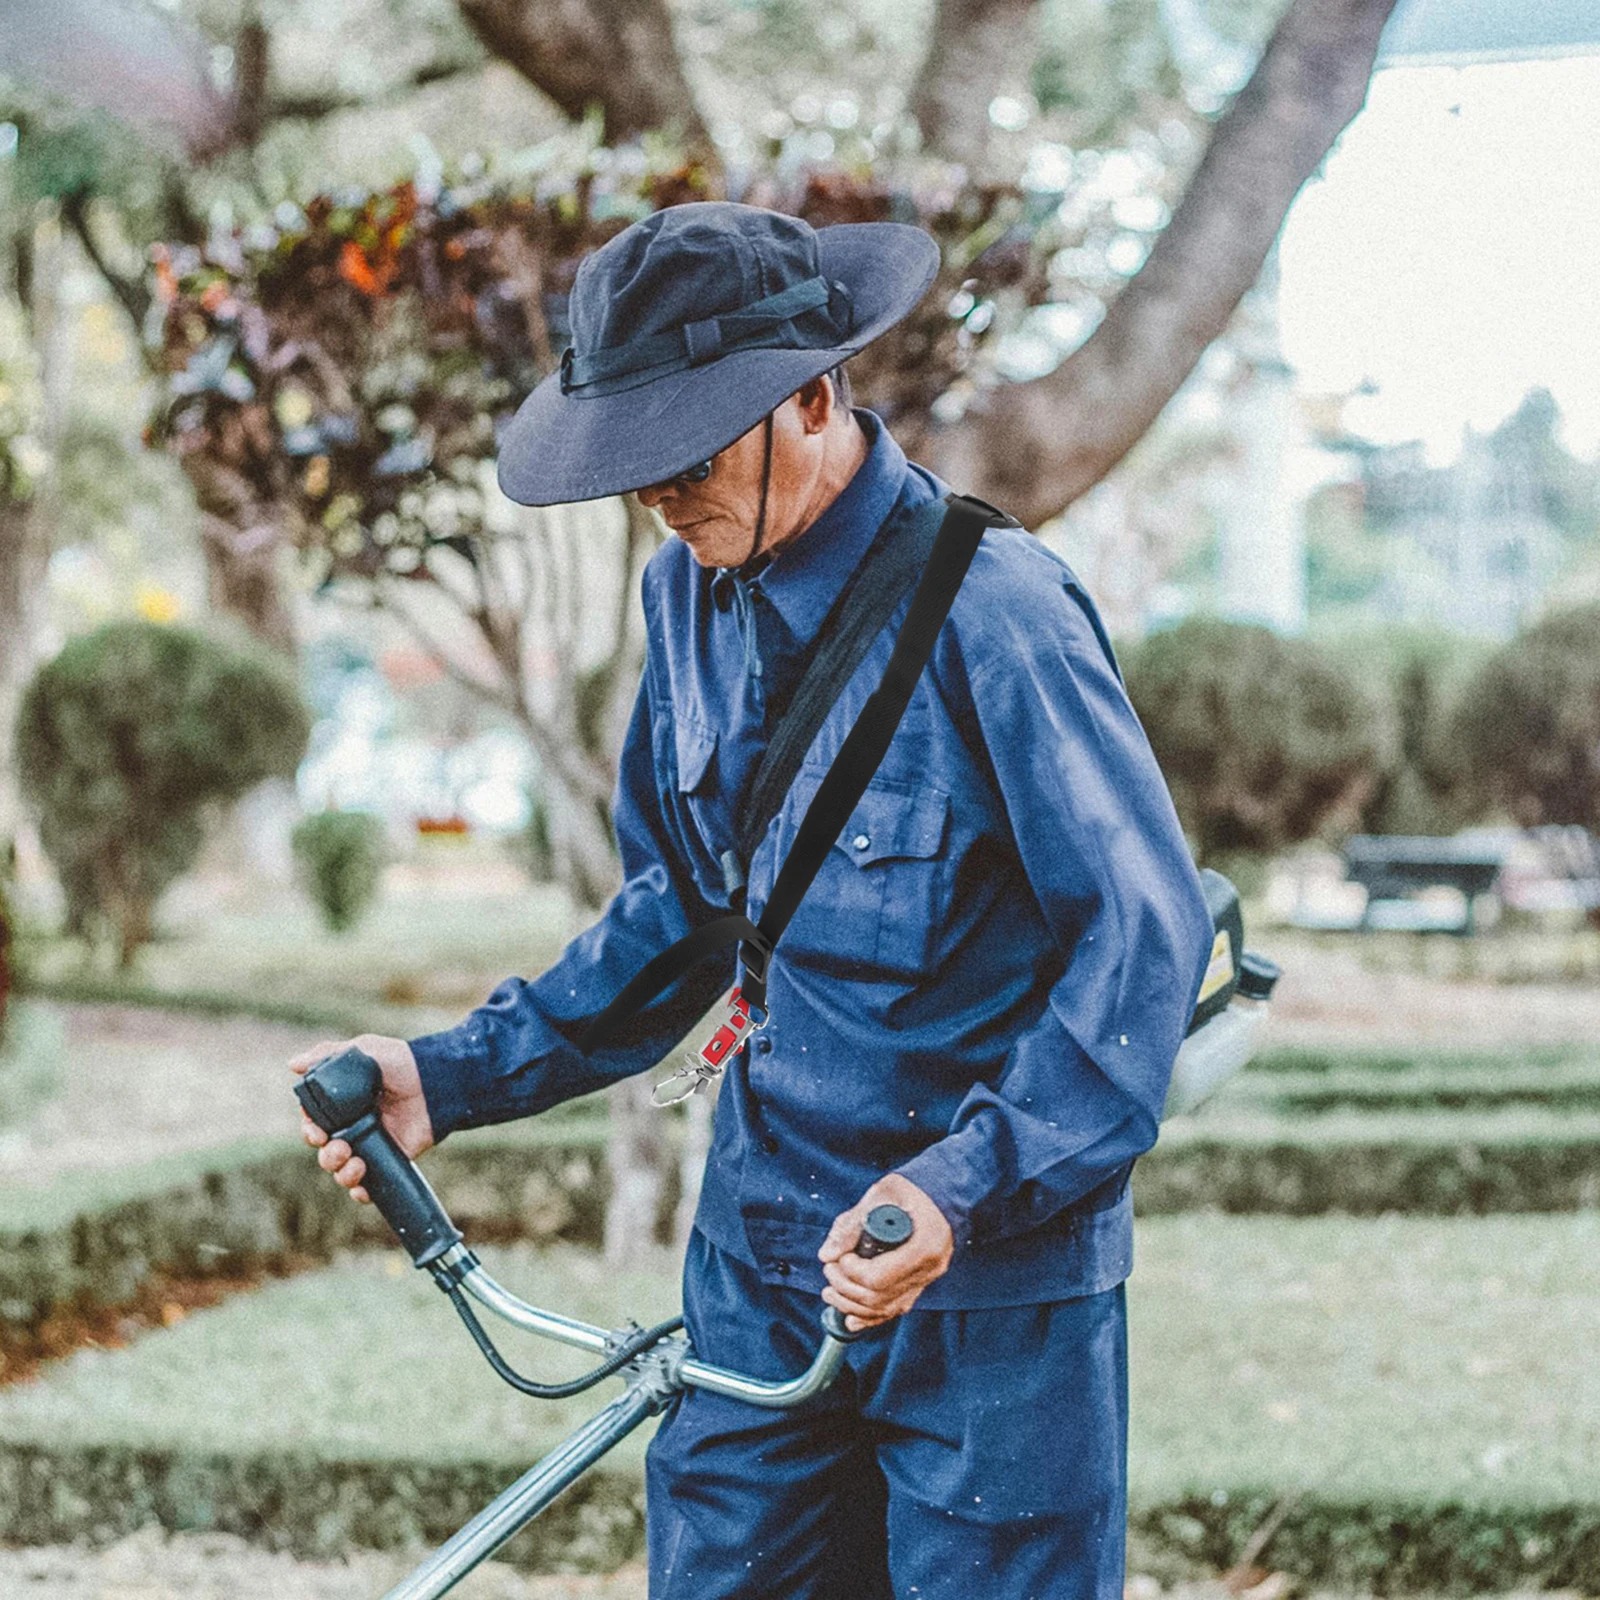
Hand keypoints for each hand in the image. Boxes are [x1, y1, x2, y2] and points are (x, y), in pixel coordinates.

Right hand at [289, 1035, 433, 1204]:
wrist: (436, 1081)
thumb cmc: (401, 1062)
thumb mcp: (363, 1050)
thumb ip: (327, 1055)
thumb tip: (292, 1065)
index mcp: (342, 1104)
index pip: (314, 1124)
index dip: (310, 1131)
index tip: (317, 1132)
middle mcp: (353, 1127)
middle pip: (325, 1152)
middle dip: (326, 1156)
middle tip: (339, 1147)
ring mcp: (371, 1145)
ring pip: (342, 1171)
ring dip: (342, 1173)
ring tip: (356, 1163)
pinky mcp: (389, 1160)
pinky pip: (369, 1185)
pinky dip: (361, 1192)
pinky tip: (362, 1188)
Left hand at [817, 1172, 953, 1331]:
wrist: (940, 1193)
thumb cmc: (912, 1189)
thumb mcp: (881, 1194)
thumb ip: (852, 1224)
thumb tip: (827, 1254)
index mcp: (924, 1244)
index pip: (880, 1276)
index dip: (852, 1272)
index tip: (840, 1257)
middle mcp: (930, 1268)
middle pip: (880, 1296)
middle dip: (846, 1287)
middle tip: (829, 1269)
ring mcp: (927, 1279)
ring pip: (886, 1308)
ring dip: (852, 1305)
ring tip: (830, 1292)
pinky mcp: (921, 1284)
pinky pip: (895, 1308)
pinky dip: (871, 1316)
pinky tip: (850, 1317)